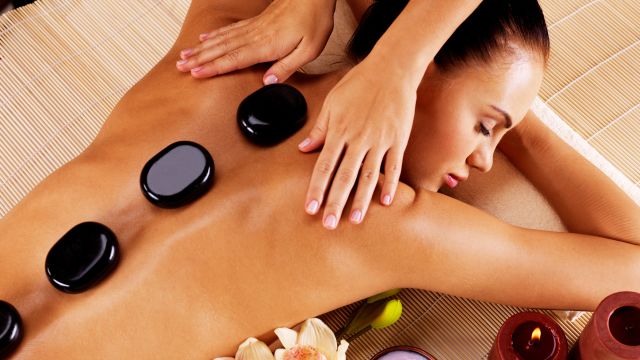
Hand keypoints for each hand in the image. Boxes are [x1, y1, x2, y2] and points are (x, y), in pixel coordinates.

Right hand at [176, 0, 335, 83]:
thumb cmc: (313, 20)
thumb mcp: (309, 50)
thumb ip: (287, 67)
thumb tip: (268, 82)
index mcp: (267, 44)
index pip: (234, 59)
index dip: (214, 68)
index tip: (196, 74)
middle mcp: (255, 35)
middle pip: (221, 49)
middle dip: (199, 59)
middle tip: (180, 67)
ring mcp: (253, 27)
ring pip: (221, 39)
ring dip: (202, 49)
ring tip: (185, 56)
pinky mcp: (255, 22)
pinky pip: (229, 30)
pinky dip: (214, 35)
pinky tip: (205, 39)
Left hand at [300, 57, 416, 228]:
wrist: (392, 68)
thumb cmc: (359, 83)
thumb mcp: (332, 102)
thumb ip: (319, 129)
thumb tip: (303, 148)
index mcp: (339, 131)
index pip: (324, 166)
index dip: (317, 189)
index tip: (310, 208)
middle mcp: (358, 139)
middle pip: (344, 177)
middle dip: (335, 203)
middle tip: (329, 224)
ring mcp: (380, 140)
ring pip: (368, 176)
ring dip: (361, 200)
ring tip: (355, 220)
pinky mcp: (398, 139)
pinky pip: (394, 166)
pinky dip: (391, 184)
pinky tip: (387, 201)